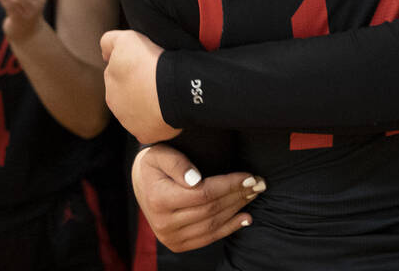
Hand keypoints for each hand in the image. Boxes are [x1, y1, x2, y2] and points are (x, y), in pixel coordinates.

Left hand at [100, 29, 178, 142]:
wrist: (173, 88)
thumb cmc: (149, 62)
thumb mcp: (125, 39)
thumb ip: (108, 42)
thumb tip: (105, 54)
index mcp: (110, 90)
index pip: (119, 80)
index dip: (133, 72)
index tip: (146, 67)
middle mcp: (117, 110)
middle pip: (129, 99)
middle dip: (139, 91)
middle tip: (157, 81)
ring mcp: (132, 125)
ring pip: (140, 114)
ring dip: (149, 106)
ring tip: (165, 94)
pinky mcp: (147, 135)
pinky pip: (153, 128)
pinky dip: (159, 121)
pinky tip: (168, 110)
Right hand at [132, 144, 261, 252]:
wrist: (141, 183)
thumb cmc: (154, 164)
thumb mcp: (160, 154)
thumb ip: (177, 163)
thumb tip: (195, 179)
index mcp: (159, 199)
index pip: (203, 194)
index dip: (229, 185)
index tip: (248, 177)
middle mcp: (163, 223)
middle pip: (210, 210)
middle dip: (238, 196)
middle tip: (258, 184)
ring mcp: (170, 237)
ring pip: (212, 225)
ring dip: (237, 211)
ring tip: (253, 196)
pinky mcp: (177, 244)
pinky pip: (208, 238)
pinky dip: (229, 228)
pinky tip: (245, 218)